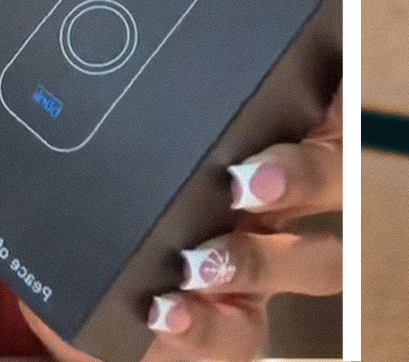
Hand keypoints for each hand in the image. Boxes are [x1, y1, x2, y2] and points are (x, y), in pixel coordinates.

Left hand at [23, 89, 343, 361]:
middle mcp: (275, 201)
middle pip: (330, 178)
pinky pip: (240, 333)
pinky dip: (204, 324)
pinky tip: (168, 310)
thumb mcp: (116, 154)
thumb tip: (111, 75)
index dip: (336, 95)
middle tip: (247, 180)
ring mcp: (260, 270)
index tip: (321, 92)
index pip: (320, 103)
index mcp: (256, 138)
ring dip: (260, 259)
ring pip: (313, 262)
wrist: (72, 299)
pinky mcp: (233, 330)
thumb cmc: (104, 210)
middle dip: (303, 175)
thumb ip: (135, 122)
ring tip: (200, 262)